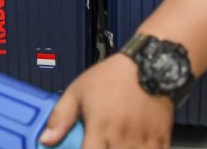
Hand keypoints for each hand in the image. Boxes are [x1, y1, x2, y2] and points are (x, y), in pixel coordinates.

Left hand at [39, 55, 173, 148]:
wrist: (151, 65)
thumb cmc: (113, 77)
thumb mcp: (78, 91)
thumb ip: (61, 116)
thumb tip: (45, 139)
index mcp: (101, 127)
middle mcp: (122, 138)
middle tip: (98, 144)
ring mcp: (144, 141)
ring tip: (111, 143)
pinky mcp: (161, 141)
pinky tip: (130, 145)